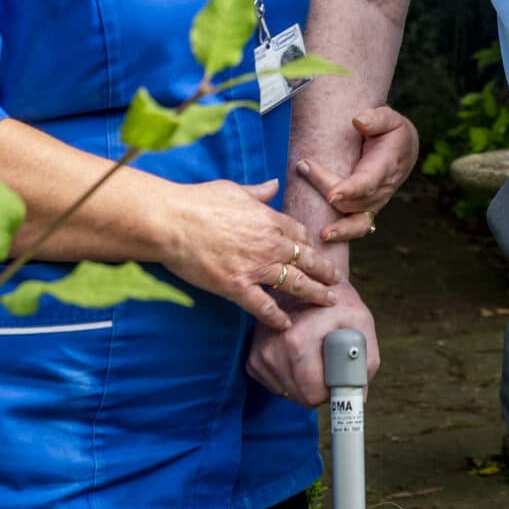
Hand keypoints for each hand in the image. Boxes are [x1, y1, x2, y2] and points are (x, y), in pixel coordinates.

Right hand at [154, 178, 339, 332]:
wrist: (172, 222)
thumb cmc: (199, 201)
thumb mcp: (234, 189)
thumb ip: (258, 191)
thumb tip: (274, 184)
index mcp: (270, 220)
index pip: (300, 234)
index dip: (311, 245)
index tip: (316, 253)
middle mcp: (269, 244)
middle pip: (307, 260)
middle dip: (325, 271)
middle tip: (336, 280)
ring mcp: (255, 267)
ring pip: (295, 284)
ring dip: (315, 293)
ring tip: (328, 301)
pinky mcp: (236, 287)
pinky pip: (264, 306)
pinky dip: (277, 317)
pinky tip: (287, 324)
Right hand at [247, 279, 377, 406]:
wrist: (307, 282)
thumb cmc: (337, 302)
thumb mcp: (361, 322)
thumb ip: (366, 361)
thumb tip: (359, 397)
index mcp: (297, 340)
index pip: (312, 393)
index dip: (331, 392)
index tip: (339, 379)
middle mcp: (272, 348)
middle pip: (301, 396)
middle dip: (319, 389)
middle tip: (330, 366)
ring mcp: (259, 354)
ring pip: (288, 392)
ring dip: (304, 384)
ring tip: (315, 357)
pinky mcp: (253, 358)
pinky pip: (276, 385)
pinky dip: (290, 378)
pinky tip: (300, 358)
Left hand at [292, 106, 419, 242]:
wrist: (404, 150)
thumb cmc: (392, 132)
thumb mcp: (390, 119)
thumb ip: (376, 119)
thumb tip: (358, 121)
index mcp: (386, 166)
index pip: (368, 181)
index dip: (351, 189)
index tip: (333, 193)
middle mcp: (382, 189)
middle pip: (354, 200)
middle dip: (326, 188)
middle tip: (302, 166)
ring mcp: (375, 203)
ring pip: (356, 220)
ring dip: (339, 228)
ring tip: (320, 233)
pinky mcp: (366, 210)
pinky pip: (356, 227)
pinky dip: (343, 235)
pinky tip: (324, 238)